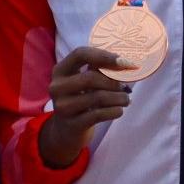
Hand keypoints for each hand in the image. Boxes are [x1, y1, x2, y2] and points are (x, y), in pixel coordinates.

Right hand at [36, 47, 134, 169]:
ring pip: (98, 97)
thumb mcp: (83, 82)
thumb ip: (99, 70)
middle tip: (125, 87)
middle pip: (91, 77)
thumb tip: (126, 62)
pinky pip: (99, 114)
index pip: (80, 54)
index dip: (104, 55)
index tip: (125, 61)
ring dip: (119, 98)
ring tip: (126, 99)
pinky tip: (119, 110)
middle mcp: (57, 87)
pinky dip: (115, 111)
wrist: (66, 130)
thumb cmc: (80, 99)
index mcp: (60, 70)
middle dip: (113, 82)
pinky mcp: (72, 124)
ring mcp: (63, 106)